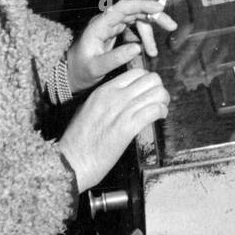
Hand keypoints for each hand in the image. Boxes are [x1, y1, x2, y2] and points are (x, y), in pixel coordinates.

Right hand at [58, 68, 170, 191]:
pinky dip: (161, 112)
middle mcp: (114, 97)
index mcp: (103, 90)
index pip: (137, 72)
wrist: (71, 162)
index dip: (147, 81)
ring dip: (163, 101)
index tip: (148, 91)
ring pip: (157, 93)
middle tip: (157, 100)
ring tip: (160, 109)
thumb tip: (122, 97)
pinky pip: (154, 110)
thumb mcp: (87, 110)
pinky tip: (159, 118)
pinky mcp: (127, 128)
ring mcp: (121, 111)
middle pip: (151, 79)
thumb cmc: (77, 141)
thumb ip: (104, 100)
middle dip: (159, 89)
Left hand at [66, 0, 177, 93]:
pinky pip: (134, 29)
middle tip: (171, 26)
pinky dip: (144, 38)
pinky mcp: (115, 32)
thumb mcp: (96, 68)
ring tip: (156, 51)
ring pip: (137, 19)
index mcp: (100, 25)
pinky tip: (149, 51)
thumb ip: (115, 58)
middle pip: (134, 10)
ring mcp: (111, 26)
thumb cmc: (79, 71)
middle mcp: (107, 21)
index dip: (142, 5)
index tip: (159, 9)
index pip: (124, 7)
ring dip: (150, 31)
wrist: (69, 74)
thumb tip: (137, 48)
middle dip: (154, 16)